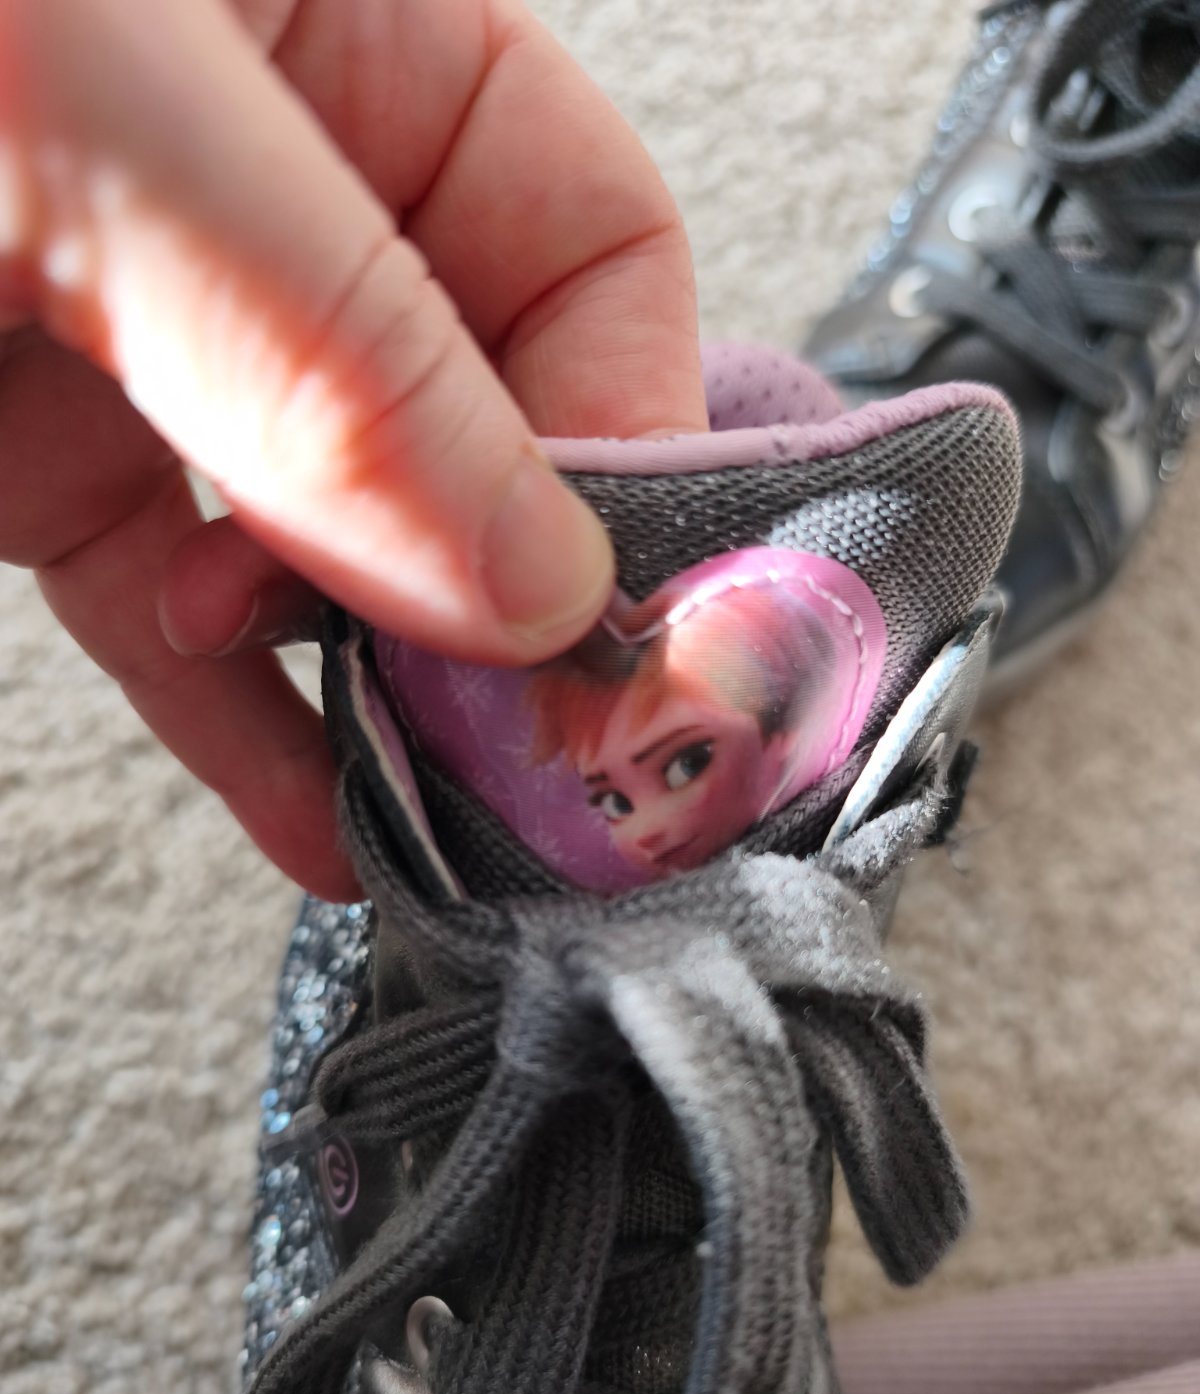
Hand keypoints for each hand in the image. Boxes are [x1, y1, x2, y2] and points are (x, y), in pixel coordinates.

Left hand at [0, 0, 705, 899]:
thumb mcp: (98, 123)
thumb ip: (336, 348)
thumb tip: (535, 581)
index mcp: (349, 33)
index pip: (593, 250)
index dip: (631, 437)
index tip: (600, 607)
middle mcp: (275, 198)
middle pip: (482, 425)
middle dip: (496, 601)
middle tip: (513, 743)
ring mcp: (161, 338)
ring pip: (336, 547)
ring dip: (386, 695)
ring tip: (429, 812)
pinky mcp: (43, 455)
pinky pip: (176, 608)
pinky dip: (245, 723)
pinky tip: (317, 815)